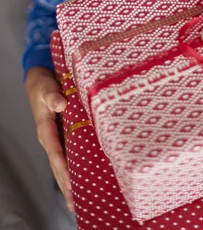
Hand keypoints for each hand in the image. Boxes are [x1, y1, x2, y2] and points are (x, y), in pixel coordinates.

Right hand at [25, 66, 73, 211]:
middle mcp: (50, 138)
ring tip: (77, 202)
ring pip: (61, 165)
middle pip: (58, 166)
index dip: (63, 168)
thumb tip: (61, 104)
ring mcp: (55, 139)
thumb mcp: (46, 87)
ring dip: (68, 182)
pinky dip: (72, 171)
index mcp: (45, 129)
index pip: (55, 152)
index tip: (71, 183)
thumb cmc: (44, 85)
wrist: (40, 81)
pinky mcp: (62, 136)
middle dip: (65, 184)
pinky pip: (67, 157)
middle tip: (75, 203)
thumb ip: (53, 96)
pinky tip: (80, 182)